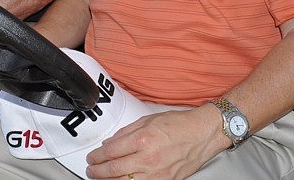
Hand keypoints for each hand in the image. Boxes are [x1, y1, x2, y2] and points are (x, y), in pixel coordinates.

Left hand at [84, 105, 226, 178]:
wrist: (202, 134)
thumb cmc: (178, 124)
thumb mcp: (147, 120)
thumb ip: (126, 132)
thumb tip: (109, 143)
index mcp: (142, 139)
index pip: (110, 152)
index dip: (97, 156)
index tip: (92, 157)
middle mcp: (148, 158)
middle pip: (113, 170)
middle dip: (97, 171)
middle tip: (90, 170)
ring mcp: (157, 173)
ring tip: (99, 178)